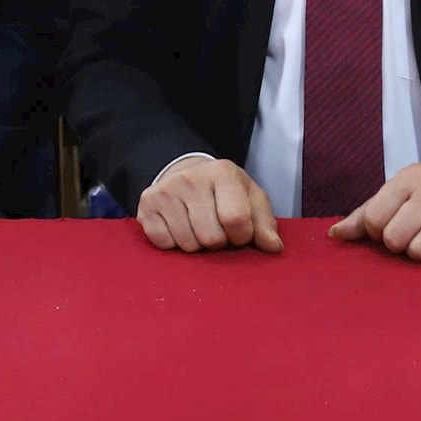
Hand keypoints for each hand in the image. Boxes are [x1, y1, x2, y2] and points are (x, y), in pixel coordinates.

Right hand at [137, 157, 282, 253]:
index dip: (242, 236)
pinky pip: (165, 244)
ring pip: (188, 245)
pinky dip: (174, 245)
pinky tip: (179, 228)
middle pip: (211, 237)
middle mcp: (191, 178)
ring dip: (197, 246)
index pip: (236, 219)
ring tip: (198, 228)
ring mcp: (166, 191)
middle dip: (219, 243)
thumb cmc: (224, 192)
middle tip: (217, 230)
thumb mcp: (250, 199)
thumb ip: (264, 223)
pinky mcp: (146, 206)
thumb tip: (273, 247)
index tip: (239, 233)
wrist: (186, 175)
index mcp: (223, 172)